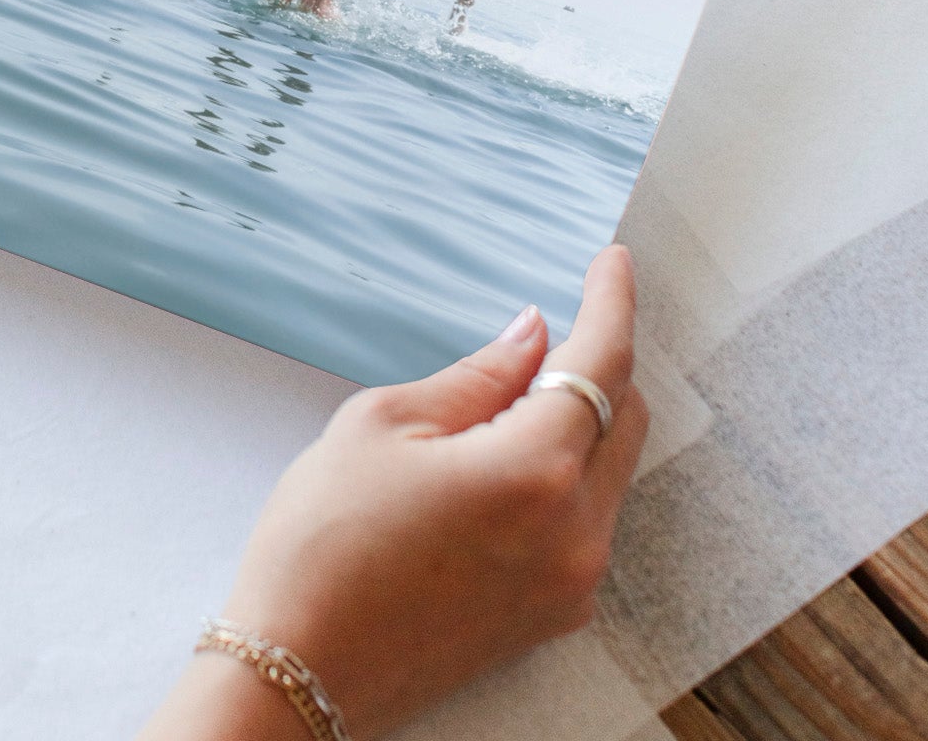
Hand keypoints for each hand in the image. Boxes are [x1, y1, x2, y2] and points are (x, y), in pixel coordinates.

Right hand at [143, 246, 646, 739]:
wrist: (303, 666)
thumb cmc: (325, 541)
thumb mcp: (383, 426)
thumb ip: (473, 378)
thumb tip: (530, 337)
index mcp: (535, 471)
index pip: (603, 363)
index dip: (612, 301)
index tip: (614, 261)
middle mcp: (576, 533)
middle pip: (624, 419)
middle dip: (601, 360)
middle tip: (553, 322)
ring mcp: (571, 583)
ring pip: (610, 472)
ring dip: (580, 420)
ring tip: (508, 395)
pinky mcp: (553, 617)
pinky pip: (586, 522)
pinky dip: (565, 475)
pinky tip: (504, 459)